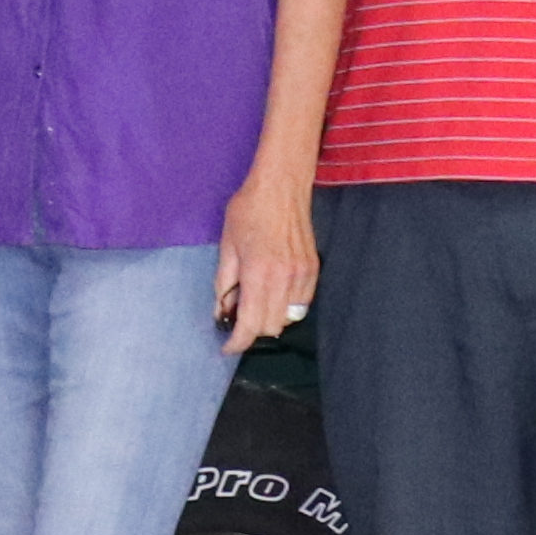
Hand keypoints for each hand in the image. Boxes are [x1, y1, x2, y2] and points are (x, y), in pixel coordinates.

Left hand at [217, 166, 319, 351]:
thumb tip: (221, 312)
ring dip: (269, 318)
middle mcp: (285, 279)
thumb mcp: (227, 246)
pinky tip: (273, 290)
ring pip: (288, 319)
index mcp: (259, 273)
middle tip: (237, 314)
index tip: (227, 347)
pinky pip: (301, 304)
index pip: (250, 324)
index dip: (237, 342)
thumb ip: (223, 284)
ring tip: (255, 300)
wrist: (281, 186)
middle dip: (251, 329)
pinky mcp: (314, 271)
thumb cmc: (248, 210)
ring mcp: (303, 276)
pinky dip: (286, 306)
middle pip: (270, 327)